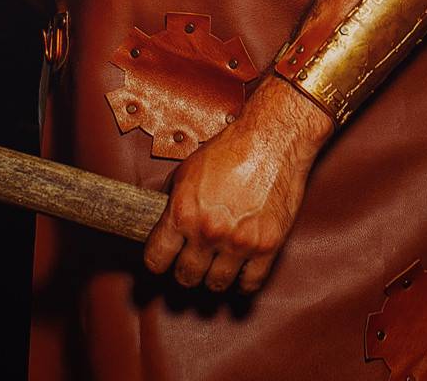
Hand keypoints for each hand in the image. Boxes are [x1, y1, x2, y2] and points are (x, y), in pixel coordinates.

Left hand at [143, 76, 332, 294]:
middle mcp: (208, 232)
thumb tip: (164, 222)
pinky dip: (243, 283)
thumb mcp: (187, 170)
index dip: (156, 262)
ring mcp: (238, 243)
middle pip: (186, 276)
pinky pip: (250, 283)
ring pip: (216, 285)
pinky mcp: (267, 247)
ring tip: (213, 269)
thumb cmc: (230, 150)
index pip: (157, 258)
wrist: (270, 142)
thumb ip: (174, 201)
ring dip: (212, 280)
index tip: (161, 262)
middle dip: (184, 273)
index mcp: (184, 212)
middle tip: (188, 266)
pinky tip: (239, 273)